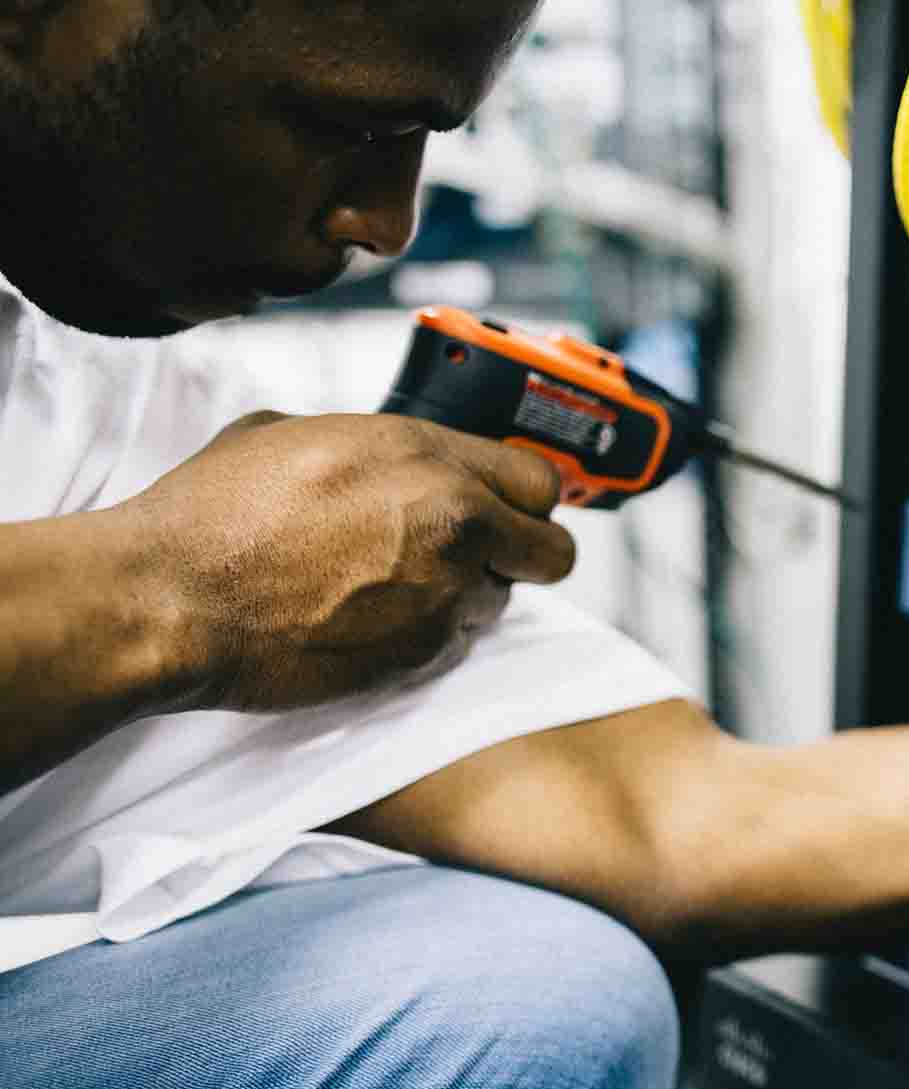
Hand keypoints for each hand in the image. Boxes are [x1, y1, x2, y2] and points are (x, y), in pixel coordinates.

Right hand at [128, 411, 575, 710]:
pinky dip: (429, 632)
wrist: (174, 598)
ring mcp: (444, 595)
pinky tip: (373, 618)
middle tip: (487, 554)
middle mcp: (454, 522)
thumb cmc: (215, 513)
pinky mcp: (422, 653)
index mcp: (428, 456)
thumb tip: (392, 457)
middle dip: (527, 553)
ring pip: (503, 599)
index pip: (539, 480)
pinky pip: (456, 640)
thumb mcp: (293, 434)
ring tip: (400, 585)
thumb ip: (373, 447)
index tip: (507, 507)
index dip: (524, 497)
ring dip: (469, 594)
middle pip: (552, 551)